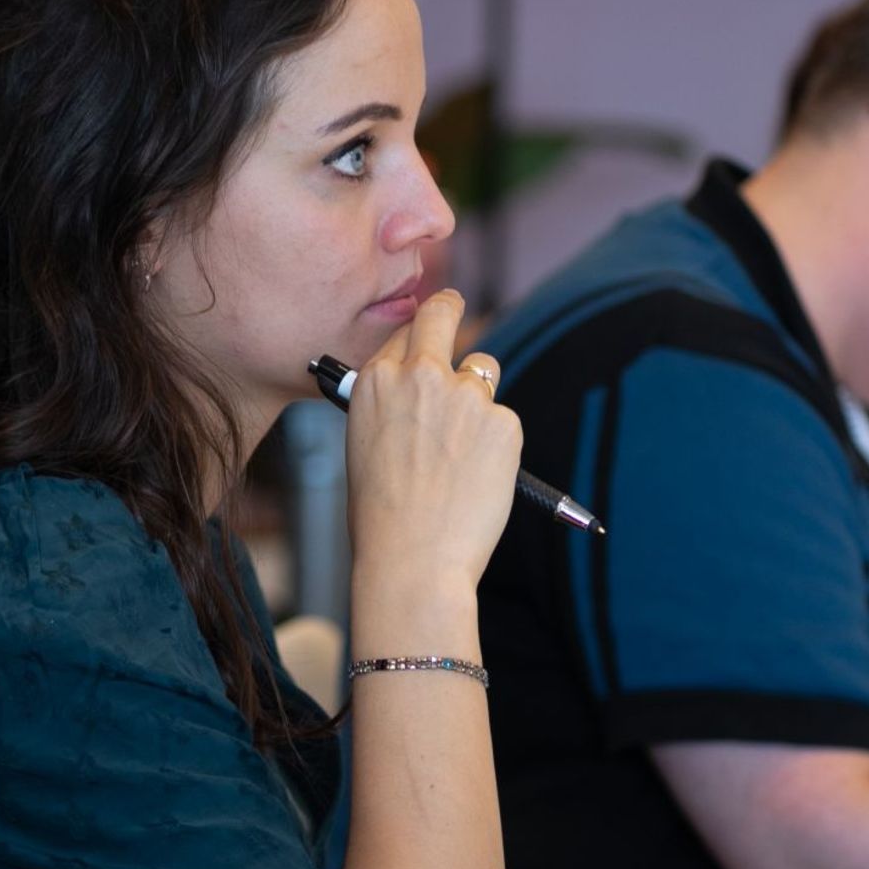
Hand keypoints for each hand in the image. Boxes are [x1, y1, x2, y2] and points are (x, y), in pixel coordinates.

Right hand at [344, 289, 524, 602]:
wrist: (412, 559)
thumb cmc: (381, 516)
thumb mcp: (364, 445)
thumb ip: (391, 406)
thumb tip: (416, 393)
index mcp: (376, 380)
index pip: (405, 333)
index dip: (417, 343)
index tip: (426, 346)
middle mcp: (420, 375)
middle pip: (444, 312)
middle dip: (450, 309)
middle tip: (455, 310)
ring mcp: (466, 396)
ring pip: (484, 372)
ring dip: (478, 399)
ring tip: (463, 453)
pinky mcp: (504, 422)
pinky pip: (504, 420)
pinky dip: (496, 444)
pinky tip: (476, 480)